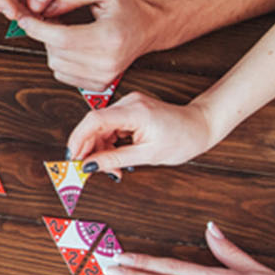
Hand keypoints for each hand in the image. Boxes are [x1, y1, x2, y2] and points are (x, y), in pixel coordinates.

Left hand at [15, 0, 160, 89]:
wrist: (149, 27)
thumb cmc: (127, 5)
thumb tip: (43, 9)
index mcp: (109, 37)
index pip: (62, 39)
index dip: (37, 28)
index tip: (24, 18)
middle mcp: (108, 61)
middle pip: (56, 53)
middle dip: (45, 34)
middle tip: (52, 17)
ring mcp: (104, 76)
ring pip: (56, 65)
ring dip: (52, 47)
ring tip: (65, 29)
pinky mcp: (99, 84)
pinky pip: (63, 74)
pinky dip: (60, 59)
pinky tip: (71, 44)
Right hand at [67, 90, 220, 171]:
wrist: (202, 125)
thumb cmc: (183, 139)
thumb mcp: (148, 156)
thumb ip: (115, 159)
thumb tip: (89, 166)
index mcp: (135, 112)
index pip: (95, 120)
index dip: (78, 139)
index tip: (72, 158)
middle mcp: (129, 103)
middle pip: (95, 124)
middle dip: (90, 149)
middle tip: (92, 171)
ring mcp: (130, 104)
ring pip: (101, 126)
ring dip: (100, 148)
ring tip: (112, 168)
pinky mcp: (131, 108)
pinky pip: (111, 125)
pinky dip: (109, 142)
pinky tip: (116, 156)